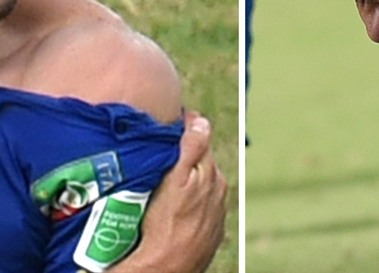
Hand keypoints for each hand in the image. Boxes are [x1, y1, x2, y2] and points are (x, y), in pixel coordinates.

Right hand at [114, 111, 226, 272]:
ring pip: (200, 183)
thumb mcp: (174, 181)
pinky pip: (199, 206)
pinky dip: (189, 201)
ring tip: (163, 183)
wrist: (166, 268)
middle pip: (200, 161)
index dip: (181, 130)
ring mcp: (216, 212)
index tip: (164, 129)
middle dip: (184, 154)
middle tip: (159, 156)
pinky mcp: (210, 230)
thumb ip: (191, 148)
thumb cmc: (165, 225)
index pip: (200, 138)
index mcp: (212, 174)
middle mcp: (219, 191)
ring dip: (187, 178)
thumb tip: (202, 121)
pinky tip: (173, 208)